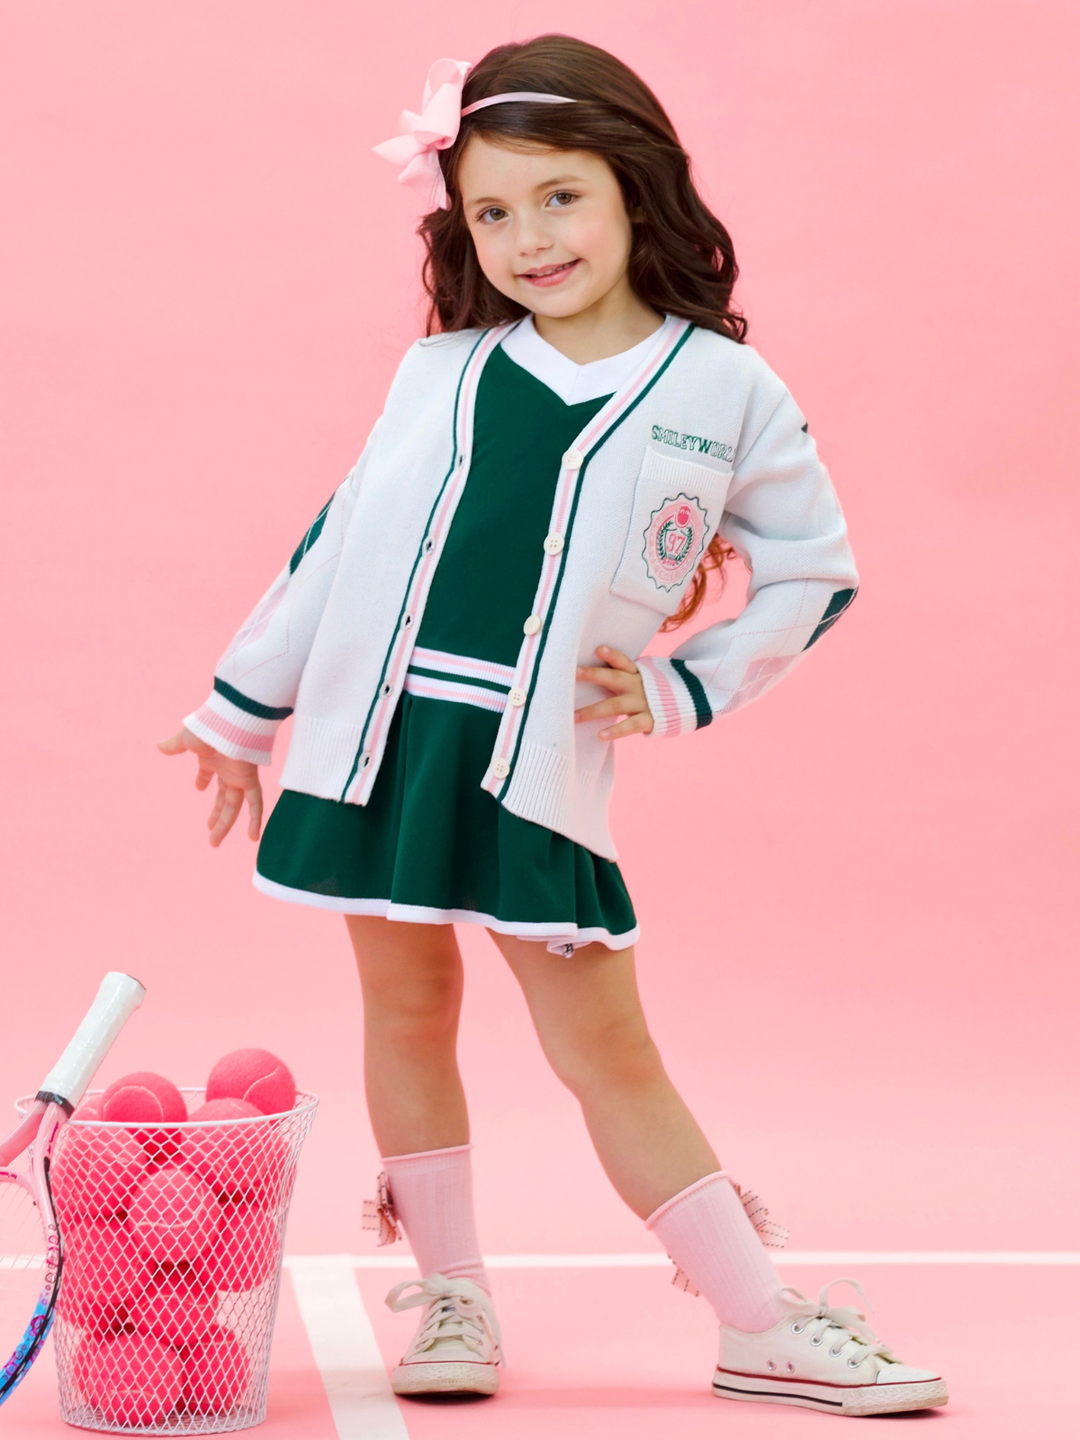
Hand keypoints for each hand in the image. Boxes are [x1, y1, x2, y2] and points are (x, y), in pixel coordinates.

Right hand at [158, 726, 263, 845]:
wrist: (228, 722)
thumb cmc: (207, 728)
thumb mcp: (186, 739)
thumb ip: (174, 745)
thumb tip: (159, 746)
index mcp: (212, 759)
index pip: (208, 774)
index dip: (203, 779)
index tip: (198, 788)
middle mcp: (227, 770)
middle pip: (223, 798)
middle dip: (216, 815)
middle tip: (209, 831)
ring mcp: (239, 776)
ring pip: (234, 806)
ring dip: (225, 824)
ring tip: (214, 842)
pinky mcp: (250, 779)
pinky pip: (256, 803)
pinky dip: (256, 819)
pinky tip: (254, 838)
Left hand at [575, 645, 654, 739]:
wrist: (691, 702)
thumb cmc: (659, 691)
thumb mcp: (647, 679)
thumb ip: (627, 678)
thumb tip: (597, 675)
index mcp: (638, 674)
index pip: (624, 662)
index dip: (612, 656)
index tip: (598, 649)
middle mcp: (639, 686)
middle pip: (614, 679)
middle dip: (593, 675)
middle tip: (573, 672)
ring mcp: (644, 703)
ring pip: (616, 705)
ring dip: (593, 711)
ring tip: (574, 717)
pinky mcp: (650, 720)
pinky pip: (631, 726)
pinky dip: (616, 731)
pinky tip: (601, 735)